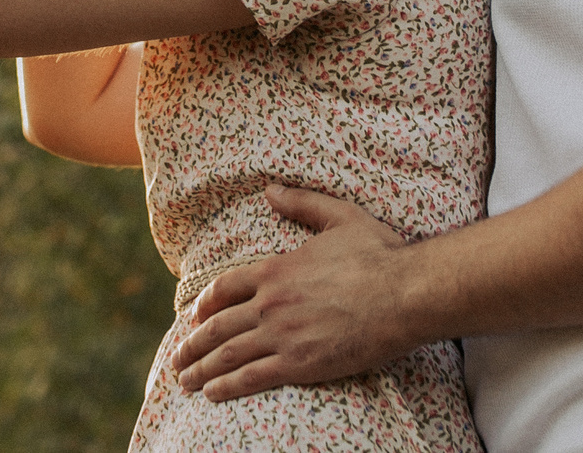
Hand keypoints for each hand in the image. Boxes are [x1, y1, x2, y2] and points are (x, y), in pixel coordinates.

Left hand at [171, 186, 414, 399]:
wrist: (405, 294)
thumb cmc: (379, 254)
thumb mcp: (339, 217)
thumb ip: (302, 203)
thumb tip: (270, 190)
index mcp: (276, 270)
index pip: (225, 287)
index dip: (205, 303)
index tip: (194, 316)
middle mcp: (271, 303)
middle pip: (217, 325)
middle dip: (192, 344)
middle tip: (177, 358)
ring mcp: (282, 334)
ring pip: (228, 353)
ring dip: (201, 368)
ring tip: (185, 381)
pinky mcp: (299, 363)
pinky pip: (252, 377)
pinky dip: (227, 386)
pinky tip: (213, 393)